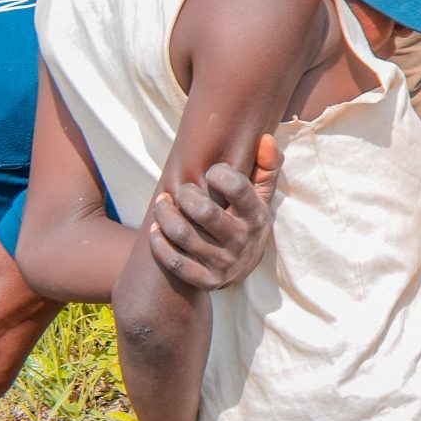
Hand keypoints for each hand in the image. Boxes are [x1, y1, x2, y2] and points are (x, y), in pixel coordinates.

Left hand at [148, 135, 279, 289]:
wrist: (244, 266)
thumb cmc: (247, 220)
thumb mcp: (262, 196)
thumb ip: (266, 168)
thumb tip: (266, 139)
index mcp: (257, 216)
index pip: (239, 189)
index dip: (220, 173)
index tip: (211, 170)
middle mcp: (242, 241)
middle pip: (205, 213)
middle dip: (186, 195)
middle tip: (181, 189)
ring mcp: (224, 262)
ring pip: (184, 236)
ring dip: (165, 215)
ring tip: (161, 203)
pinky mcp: (207, 280)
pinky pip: (176, 264)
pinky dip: (159, 245)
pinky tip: (154, 230)